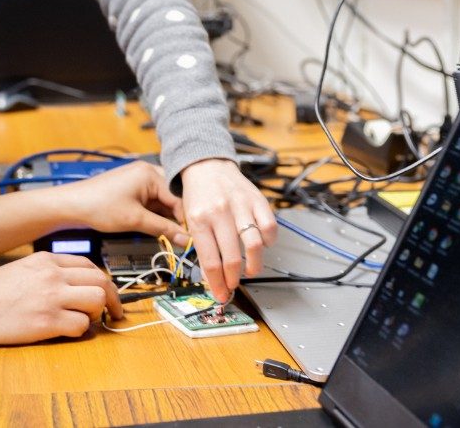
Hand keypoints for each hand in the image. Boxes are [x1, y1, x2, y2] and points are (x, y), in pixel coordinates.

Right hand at [0, 252, 121, 346]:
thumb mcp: (20, 269)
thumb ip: (46, 272)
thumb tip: (71, 283)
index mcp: (45, 260)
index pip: (88, 264)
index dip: (101, 280)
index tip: (105, 292)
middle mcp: (52, 275)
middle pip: (100, 280)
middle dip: (111, 298)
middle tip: (112, 312)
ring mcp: (51, 298)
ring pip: (97, 300)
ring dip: (96, 313)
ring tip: (85, 320)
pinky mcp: (47, 322)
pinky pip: (81, 326)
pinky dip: (80, 330)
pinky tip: (67, 331)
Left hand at [55, 160, 185, 244]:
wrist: (72, 205)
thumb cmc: (99, 207)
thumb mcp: (135, 220)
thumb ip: (163, 229)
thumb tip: (184, 238)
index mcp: (150, 174)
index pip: (178, 197)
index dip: (184, 219)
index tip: (191, 237)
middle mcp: (146, 172)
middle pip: (172, 197)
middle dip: (176, 217)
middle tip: (182, 237)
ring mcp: (139, 179)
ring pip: (162, 201)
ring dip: (165, 217)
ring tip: (169, 234)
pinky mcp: (132, 188)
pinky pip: (151, 201)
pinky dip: (154, 214)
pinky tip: (157, 227)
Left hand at [174, 158, 276, 302]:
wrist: (207, 165)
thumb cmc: (198, 196)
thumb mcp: (190, 220)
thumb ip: (200, 246)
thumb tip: (211, 278)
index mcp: (199, 219)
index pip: (209, 260)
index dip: (216, 283)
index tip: (221, 295)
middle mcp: (220, 212)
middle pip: (232, 257)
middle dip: (233, 279)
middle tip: (233, 286)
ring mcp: (240, 205)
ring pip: (254, 245)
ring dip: (254, 265)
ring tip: (250, 271)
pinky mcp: (257, 200)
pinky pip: (269, 227)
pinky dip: (269, 242)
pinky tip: (262, 246)